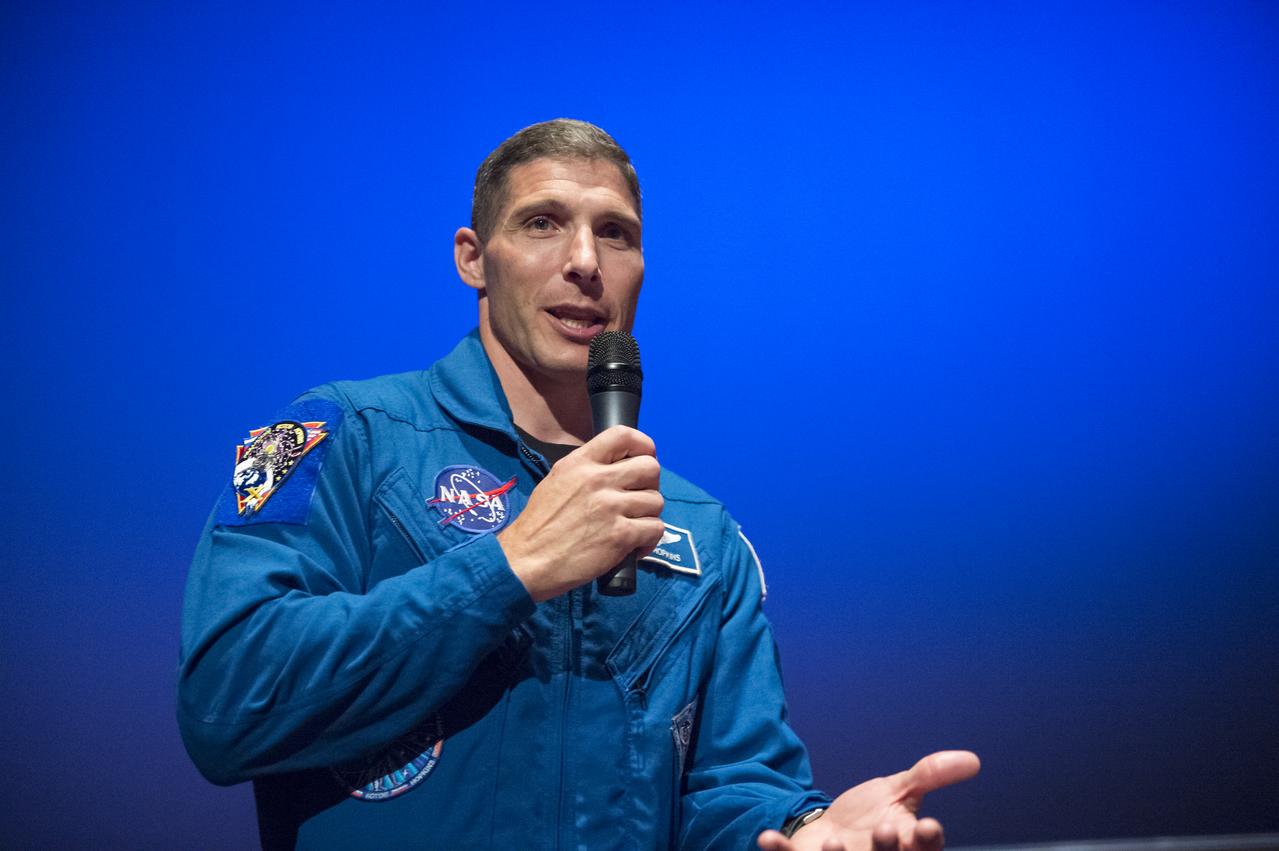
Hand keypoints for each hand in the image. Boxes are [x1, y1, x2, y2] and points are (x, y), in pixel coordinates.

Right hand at [498, 425, 664, 601]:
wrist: (527, 562)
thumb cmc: (539, 526)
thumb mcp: (556, 481)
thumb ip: (586, 469)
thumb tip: (616, 467)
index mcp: (580, 463)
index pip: (623, 435)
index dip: (643, 445)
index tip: (643, 458)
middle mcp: (597, 480)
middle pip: (650, 468)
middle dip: (650, 484)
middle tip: (638, 499)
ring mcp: (611, 507)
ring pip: (656, 501)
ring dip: (648, 515)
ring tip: (632, 526)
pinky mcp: (621, 535)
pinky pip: (655, 528)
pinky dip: (649, 539)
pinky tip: (634, 546)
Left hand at [757, 751, 979, 850]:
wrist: (829, 830)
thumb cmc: (870, 817)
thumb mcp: (898, 793)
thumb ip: (928, 777)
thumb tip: (972, 759)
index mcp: (904, 847)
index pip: (924, 848)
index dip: (927, 841)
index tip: (928, 826)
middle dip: (887, 850)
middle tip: (885, 830)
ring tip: (834, 842)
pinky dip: (779, 850)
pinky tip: (767, 836)